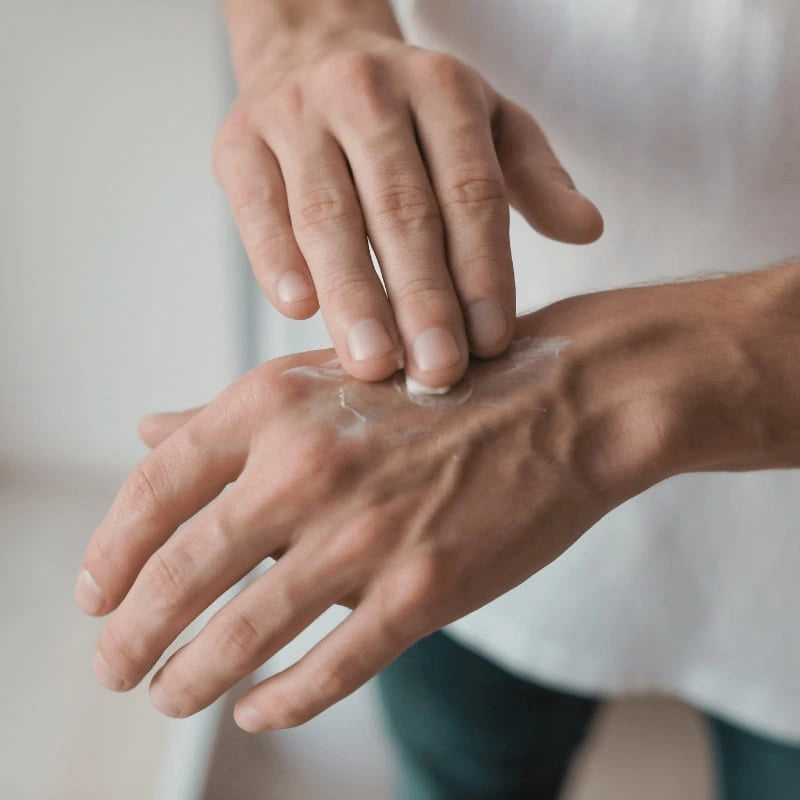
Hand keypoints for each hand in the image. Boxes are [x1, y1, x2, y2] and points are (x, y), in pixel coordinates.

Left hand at [72, 287, 686, 732]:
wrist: (559, 402)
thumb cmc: (438, 386)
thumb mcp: (326, 377)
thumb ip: (232, 414)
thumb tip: (147, 432)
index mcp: (276, 404)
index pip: (155, 487)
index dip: (110, 552)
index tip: (93, 597)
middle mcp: (309, 466)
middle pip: (181, 573)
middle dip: (132, 636)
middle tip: (114, 667)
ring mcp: (365, 532)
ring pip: (243, 634)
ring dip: (190, 679)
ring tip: (169, 696)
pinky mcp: (422, 588)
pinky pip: (329, 667)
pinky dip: (281, 701)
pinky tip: (256, 712)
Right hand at [214, 25, 602, 388]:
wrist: (313, 52)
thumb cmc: (411, 112)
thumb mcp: (486, 125)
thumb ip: (534, 177)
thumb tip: (587, 229)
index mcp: (442, 89)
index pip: (470, 191)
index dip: (483, 270)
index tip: (492, 342)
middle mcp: (367, 92)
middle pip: (402, 208)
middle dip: (422, 298)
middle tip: (437, 371)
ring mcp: (296, 113)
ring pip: (328, 215)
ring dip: (354, 294)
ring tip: (374, 364)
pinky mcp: (239, 142)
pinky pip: (257, 206)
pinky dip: (275, 258)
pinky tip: (299, 310)